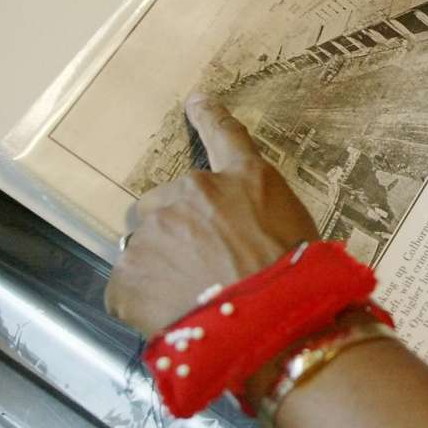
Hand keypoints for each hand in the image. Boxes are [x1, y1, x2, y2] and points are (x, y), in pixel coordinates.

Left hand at [105, 93, 318, 335]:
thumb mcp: (301, 228)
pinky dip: (144, 302)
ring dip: (160, 267)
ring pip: (143, 248)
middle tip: (202, 264)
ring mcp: (152, 236)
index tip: (196, 101)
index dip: (208, 117)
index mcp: (238, 179)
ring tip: (193, 298)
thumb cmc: (297, 278)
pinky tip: (175, 316)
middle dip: (174, 228)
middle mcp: (189, 195)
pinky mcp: (126, 278)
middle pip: (162, 203)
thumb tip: (243, 224)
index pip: (223, 135)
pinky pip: (127, 289)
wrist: (271, 326)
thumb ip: (265, 212)